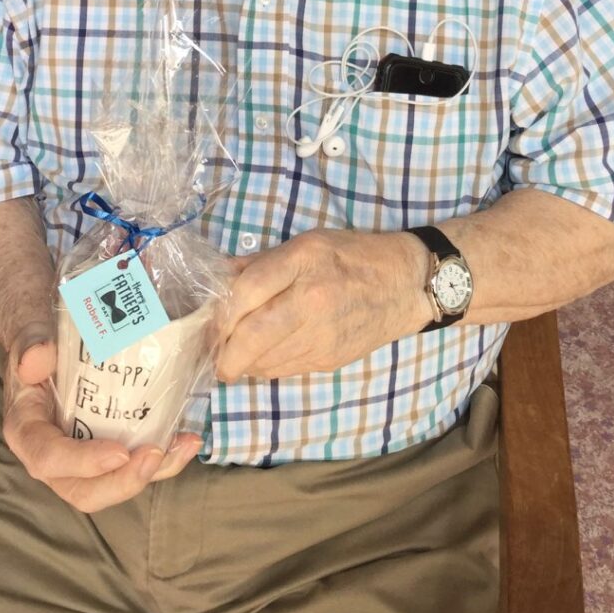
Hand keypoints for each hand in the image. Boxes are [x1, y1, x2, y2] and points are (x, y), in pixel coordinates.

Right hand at [2, 320, 200, 513]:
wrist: (53, 342)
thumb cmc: (41, 342)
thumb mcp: (31, 337)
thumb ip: (31, 344)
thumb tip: (37, 358)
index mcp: (27, 432)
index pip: (48, 459)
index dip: (83, 462)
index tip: (119, 452)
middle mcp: (53, 457)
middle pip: (84, 490)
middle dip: (124, 481)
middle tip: (156, 454)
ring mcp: (83, 458)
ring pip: (115, 483)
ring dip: (153, 472)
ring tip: (184, 446)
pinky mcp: (108, 450)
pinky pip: (133, 465)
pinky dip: (162, 458)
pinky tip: (186, 439)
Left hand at [216, 229, 426, 381]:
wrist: (404, 285)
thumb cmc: (353, 256)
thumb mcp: (306, 243)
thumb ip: (261, 263)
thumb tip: (220, 280)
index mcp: (304, 262)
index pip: (248, 290)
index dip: (221, 312)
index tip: (209, 323)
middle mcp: (312, 300)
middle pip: (252, 335)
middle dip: (225, 353)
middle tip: (215, 354)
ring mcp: (322, 335)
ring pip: (266, 360)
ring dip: (243, 362)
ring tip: (235, 354)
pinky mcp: (329, 359)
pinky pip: (285, 369)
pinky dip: (266, 366)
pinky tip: (264, 355)